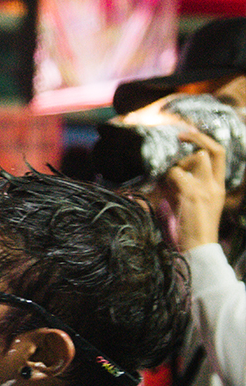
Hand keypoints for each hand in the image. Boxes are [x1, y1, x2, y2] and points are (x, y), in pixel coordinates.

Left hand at [162, 130, 225, 250]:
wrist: (199, 248)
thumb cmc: (192, 229)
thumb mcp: (194, 203)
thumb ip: (188, 186)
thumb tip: (173, 173)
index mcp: (219, 187)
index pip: (219, 155)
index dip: (204, 140)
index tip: (187, 137)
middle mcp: (215, 185)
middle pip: (210, 150)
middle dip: (195, 140)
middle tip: (179, 141)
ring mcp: (205, 188)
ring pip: (194, 159)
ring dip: (178, 167)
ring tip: (171, 185)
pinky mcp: (193, 194)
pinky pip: (176, 174)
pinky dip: (167, 179)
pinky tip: (166, 192)